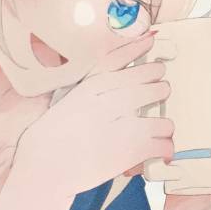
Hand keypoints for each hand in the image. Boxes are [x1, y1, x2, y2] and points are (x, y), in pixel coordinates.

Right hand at [16, 32, 174, 194]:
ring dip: (165, 124)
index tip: (151, 40)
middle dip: (159, 86)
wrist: (44, 168)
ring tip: (160, 130)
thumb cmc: (49, 139)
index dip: (138, 47)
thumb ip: (88, 91)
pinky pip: (164, 142)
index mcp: (90, 87)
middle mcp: (109, 100)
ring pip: (163, 116)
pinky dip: (166, 148)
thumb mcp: (64, 103)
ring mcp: (123, 124)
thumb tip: (114, 84)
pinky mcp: (132, 149)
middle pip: (150, 82)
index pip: (120, 59)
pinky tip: (162, 152)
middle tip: (160, 90)